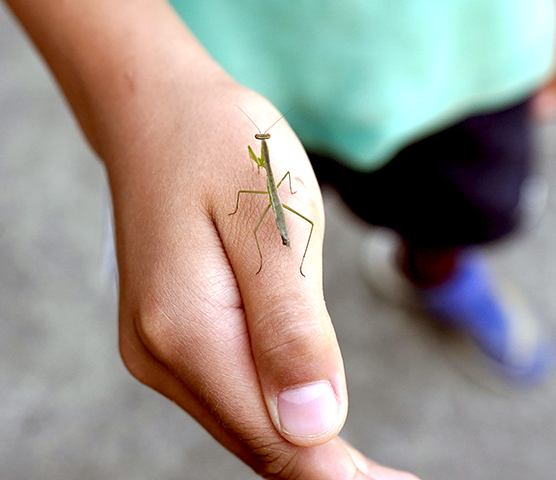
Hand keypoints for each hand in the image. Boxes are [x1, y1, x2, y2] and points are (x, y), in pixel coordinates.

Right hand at [107, 79, 418, 479]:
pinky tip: (310, 402)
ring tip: (371, 463)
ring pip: (243, 425)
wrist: (155, 112)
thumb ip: (290, 325)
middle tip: (400, 479)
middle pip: (257, 445)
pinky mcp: (165, 337)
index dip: (343, 476)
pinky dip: (275, 409)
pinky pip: (229, 394)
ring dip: (305, 441)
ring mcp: (156, 350)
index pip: (276, 440)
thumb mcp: (273, 216)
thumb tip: (314, 425)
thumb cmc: (220, 145)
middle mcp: (159, 355)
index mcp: (186, 328)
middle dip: (328, 466)